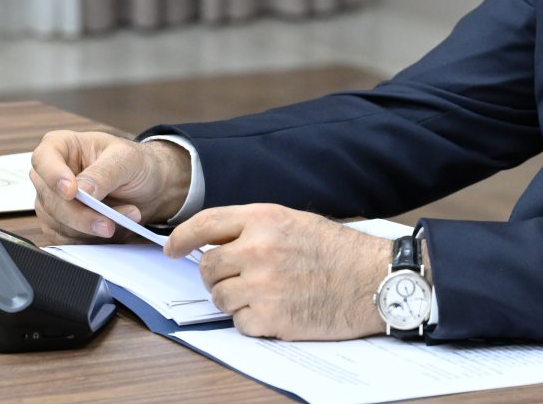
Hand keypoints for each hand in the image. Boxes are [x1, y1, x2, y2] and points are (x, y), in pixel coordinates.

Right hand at [29, 129, 190, 242]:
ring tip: (127, 216)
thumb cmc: (134, 164)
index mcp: (62, 146)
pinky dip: (93, 238)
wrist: (148, 187)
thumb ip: (104, 172)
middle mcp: (51, 175)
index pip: (43, 159)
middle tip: (109, 222)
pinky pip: (68, 239)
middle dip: (82, 215)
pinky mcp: (60, 225)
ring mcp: (53, 202)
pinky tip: (116, 227)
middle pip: (52, 200)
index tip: (72, 191)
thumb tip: (82, 190)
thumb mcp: (126, 159)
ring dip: (94, 227)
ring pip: (60, 223)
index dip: (54, 176)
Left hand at [166, 204, 389, 339]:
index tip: (171, 247)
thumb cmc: (337, 252)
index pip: (206, 223)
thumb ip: (254, 228)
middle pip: (208, 267)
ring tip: (265, 294)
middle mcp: (259, 249)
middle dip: (215, 276)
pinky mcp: (271, 318)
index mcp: (265, 218)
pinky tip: (278, 310)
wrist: (372, 280)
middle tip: (234, 279)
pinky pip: (240, 323)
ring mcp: (263, 285)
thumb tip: (215, 244)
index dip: (182, 237)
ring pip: (219, 298)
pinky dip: (253, 321)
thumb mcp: (295, 222)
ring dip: (235, 299)